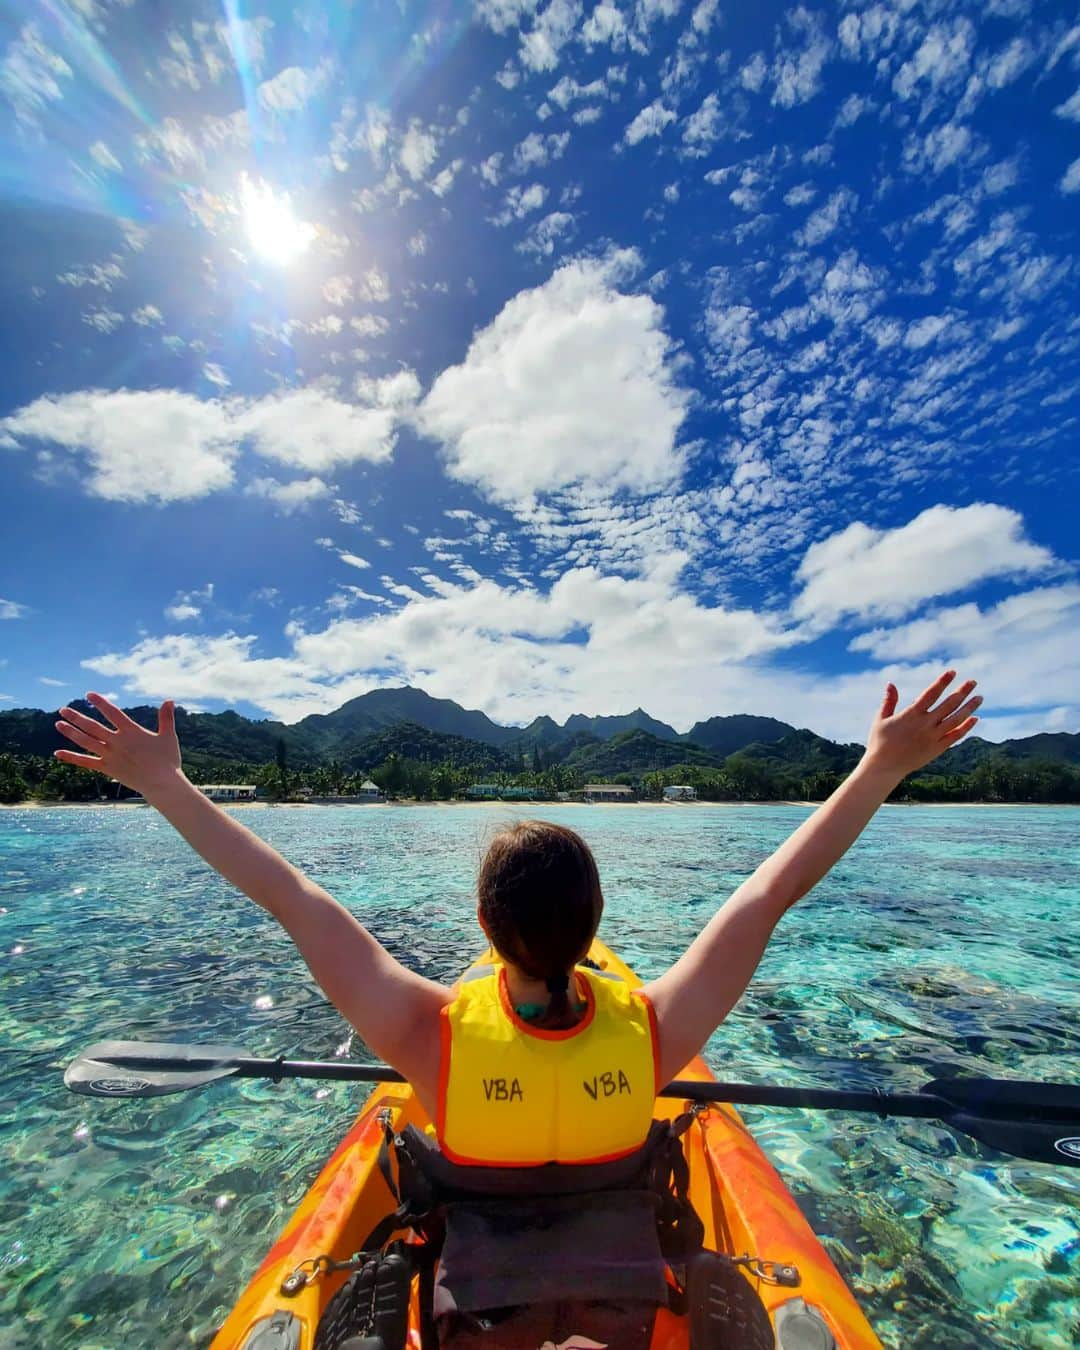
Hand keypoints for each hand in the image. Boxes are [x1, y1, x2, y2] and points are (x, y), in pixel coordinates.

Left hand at [55, 694, 182, 796]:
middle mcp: (117, 742)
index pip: (113, 713)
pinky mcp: (107, 769)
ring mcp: (110, 756)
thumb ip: (166, 717)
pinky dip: (71, 757)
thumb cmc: (168, 760)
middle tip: (63, 709)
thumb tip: (170, 700)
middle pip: (93, 727)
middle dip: (77, 717)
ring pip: (86, 742)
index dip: (100, 703)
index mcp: (132, 732)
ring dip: (71, 732)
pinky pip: (86, 762)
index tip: (89, 695)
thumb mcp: (168, 736)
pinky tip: (58, 753)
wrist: (161, 784)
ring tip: (58, 724)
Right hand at [863, 671, 980, 779]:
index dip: (942, 682)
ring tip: (979, 697)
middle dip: (962, 691)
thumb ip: (889, 701)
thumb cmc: (879, 742)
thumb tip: (891, 684)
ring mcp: (933, 737)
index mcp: (911, 714)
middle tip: (973, 682)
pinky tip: (975, 718)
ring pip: (956, 719)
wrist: (885, 767)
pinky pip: (956, 736)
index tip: (952, 672)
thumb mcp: (881, 719)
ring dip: (969, 707)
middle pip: (949, 704)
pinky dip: (966, 727)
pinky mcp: (937, 749)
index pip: (931, 694)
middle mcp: (925, 724)